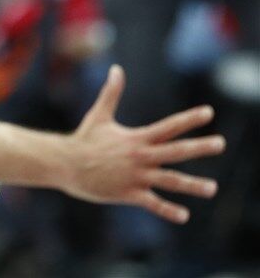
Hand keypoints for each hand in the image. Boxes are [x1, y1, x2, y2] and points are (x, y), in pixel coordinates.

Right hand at [61, 66, 224, 222]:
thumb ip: (111, 93)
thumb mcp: (99, 115)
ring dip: (192, 185)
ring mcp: (136, 176)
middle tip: (220, 143)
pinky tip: (184, 215)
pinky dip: (168, 210)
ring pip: (170, 180)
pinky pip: (153, 203)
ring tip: (212, 188)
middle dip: (200, 147)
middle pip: (176, 151)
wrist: (65, 163)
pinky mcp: (129, 193)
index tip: (209, 113)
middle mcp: (140, 156)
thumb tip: (116, 69)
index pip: (169, 126)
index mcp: (137, 138)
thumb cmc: (84, 139)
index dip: (189, 119)